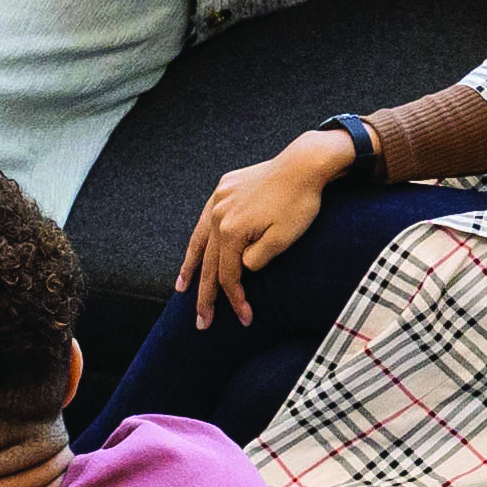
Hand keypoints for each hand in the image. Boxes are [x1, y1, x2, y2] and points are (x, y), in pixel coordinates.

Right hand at [184, 136, 344, 323]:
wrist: (304, 164)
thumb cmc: (299, 203)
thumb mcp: (283, 239)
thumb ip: (257, 259)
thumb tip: (241, 268)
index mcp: (231, 230)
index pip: (228, 275)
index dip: (235, 300)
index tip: (246, 319)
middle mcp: (218, 215)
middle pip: (209, 263)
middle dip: (206, 296)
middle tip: (201, 322)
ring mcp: (218, 199)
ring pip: (200, 240)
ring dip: (191, 267)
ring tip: (181, 288)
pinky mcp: (224, 187)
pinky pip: (207, 219)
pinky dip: (200, 237)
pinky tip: (196, 247)